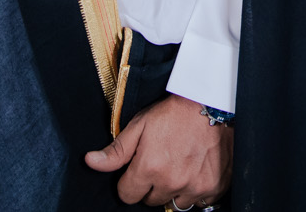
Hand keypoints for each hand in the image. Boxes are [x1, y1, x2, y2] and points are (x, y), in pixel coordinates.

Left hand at [85, 94, 232, 206]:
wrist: (213, 103)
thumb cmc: (175, 113)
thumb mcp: (140, 125)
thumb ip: (116, 150)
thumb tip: (91, 162)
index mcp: (149, 168)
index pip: (128, 195)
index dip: (130, 182)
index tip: (139, 169)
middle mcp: (171, 182)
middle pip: (151, 201)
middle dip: (152, 186)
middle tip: (162, 163)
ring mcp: (194, 187)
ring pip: (175, 203)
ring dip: (174, 190)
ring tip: (180, 166)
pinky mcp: (214, 187)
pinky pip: (199, 202)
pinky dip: (196, 190)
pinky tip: (196, 171)